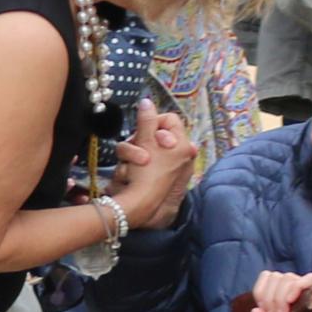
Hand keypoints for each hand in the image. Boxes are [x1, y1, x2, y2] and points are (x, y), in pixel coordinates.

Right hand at [109, 103, 199, 229]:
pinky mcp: (151, 180)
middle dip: (138, 142)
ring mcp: (165, 170)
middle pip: (151, 134)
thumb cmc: (148, 175)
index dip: (153, 121)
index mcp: (184, 145)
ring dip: (130, 157)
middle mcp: (178, 156)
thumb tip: (146, 101)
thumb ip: (146, 119)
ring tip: (130, 170)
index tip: (144, 131)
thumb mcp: (146, 142)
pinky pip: (136, 166)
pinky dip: (130, 170)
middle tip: (137, 152)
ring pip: (139, 149)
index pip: (169, 119)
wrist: (142, 210)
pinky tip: (127, 179)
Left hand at [246, 268, 311, 311]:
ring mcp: (307, 287)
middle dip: (270, 298)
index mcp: (280, 289)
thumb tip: (254, 311)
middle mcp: (293, 285)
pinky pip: (309, 279)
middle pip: (275, 277)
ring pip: (288, 278)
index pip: (266, 277)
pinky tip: (292, 302)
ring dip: (281, 298)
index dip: (261, 292)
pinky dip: (296, 288)